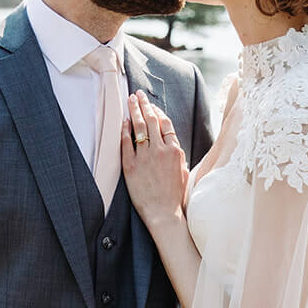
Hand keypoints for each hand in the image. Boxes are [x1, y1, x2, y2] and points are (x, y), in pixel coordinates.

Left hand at [121, 90, 188, 228]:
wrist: (164, 213)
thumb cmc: (175, 196)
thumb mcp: (184, 172)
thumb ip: (178, 155)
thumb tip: (174, 146)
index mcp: (175, 150)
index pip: (166, 124)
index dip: (158, 111)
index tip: (152, 105)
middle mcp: (160, 150)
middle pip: (152, 120)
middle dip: (144, 104)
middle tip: (138, 94)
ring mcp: (145, 157)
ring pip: (139, 127)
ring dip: (134, 111)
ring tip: (130, 100)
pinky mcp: (131, 166)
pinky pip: (126, 143)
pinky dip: (124, 130)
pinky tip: (122, 121)